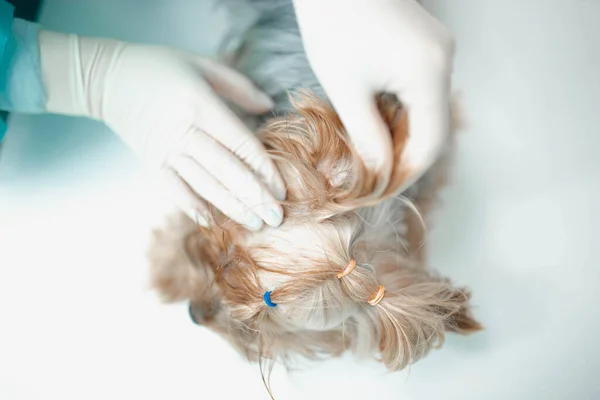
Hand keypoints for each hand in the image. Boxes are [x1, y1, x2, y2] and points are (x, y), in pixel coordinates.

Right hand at [38, 31, 285, 229]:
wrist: (108, 78)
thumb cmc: (162, 67)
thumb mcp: (203, 65)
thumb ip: (240, 87)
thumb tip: (269, 106)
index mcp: (200, 104)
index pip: (240, 143)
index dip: (263, 168)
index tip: (282, 188)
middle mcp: (183, 131)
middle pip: (227, 170)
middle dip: (254, 197)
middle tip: (277, 218)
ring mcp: (165, 150)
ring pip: (204, 185)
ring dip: (232, 207)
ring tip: (256, 225)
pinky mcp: (151, 163)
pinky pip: (175, 190)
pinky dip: (193, 208)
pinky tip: (213, 223)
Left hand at [293, 0, 454, 190]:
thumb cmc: (332, 22)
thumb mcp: (346, 88)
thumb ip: (367, 135)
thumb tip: (379, 173)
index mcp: (428, 72)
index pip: (431, 142)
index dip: (409, 172)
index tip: (383, 189)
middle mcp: (444, 60)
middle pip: (433, 127)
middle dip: (404, 155)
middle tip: (375, 177)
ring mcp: (439, 49)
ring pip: (427, 109)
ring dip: (402, 134)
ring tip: (371, 152)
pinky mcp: (428, 43)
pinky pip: (421, 89)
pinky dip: (401, 111)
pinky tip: (376, 120)